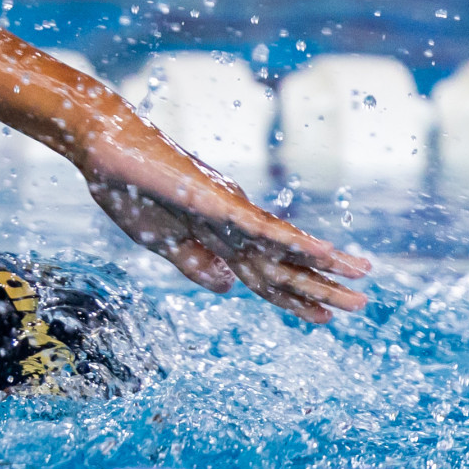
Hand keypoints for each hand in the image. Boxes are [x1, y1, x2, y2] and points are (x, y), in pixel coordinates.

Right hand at [78, 128, 370, 322]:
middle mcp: (232, 222)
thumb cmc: (128, 191)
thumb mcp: (161, 242)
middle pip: (282, 263)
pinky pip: (262, 226)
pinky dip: (294, 243)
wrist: (106, 150)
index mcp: (217, 236)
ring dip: (323, 263)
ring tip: (361, 275)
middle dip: (321, 287)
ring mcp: (228, 210)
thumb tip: (229, 288)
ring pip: (283, 245)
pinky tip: (323, 253)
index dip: (293, 298)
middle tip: (362, 305)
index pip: (263, 274)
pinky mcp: (218, 200)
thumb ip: (194, 263)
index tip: (324, 317)